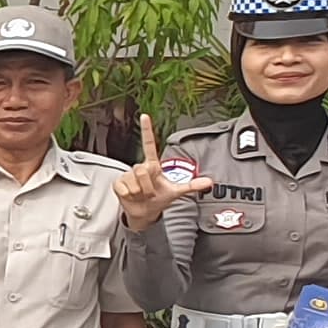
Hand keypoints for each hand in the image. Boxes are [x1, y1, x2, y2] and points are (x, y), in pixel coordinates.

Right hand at [111, 115, 213, 229]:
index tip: (144, 116)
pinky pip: (124, 188)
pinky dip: (129, 195)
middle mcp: (140, 167)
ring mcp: (128, 175)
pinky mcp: (118, 183)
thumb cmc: (159, 198)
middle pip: (142, 170)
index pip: (149, 144)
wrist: (145, 212)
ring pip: (135, 180)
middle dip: (148, 186)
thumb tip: (209, 182)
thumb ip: (192, 185)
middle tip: (150, 192)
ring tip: (141, 195)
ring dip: (140, 192)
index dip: (147, 130)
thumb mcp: (176, 192)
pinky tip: (131, 196)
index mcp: (153, 165)